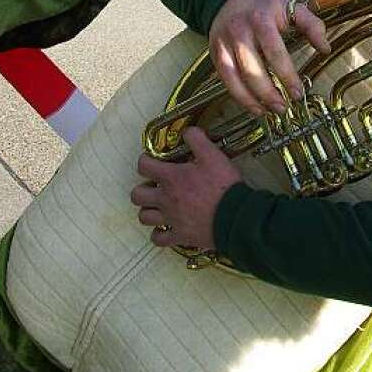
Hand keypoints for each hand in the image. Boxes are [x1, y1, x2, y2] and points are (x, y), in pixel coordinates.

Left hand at [132, 127, 240, 249]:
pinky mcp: (179, 236)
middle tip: (155, 185)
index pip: (143, 166)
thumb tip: (187, 131)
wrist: (234, 215)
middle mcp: (165, 199)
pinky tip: (166, 228)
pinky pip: (158, 240)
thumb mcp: (212, 154)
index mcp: (171, 177)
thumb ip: (197, 139)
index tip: (152, 160)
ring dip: (148, 210)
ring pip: (144, 217)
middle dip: (142, 188)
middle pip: (137, 195)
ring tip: (159, 205)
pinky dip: (159, 234)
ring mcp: (170, 219)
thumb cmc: (222, 184)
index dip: (144, 161)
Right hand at [209, 0, 329, 115]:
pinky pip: (225, 80)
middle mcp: (240, 31)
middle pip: (252, 69)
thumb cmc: (265, 4)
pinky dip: (239, 96)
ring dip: (253, 99)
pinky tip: (254, 106)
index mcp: (262, 19)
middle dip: (268, 93)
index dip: (287, 76)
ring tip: (270, 111)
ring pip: (235, 78)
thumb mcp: (291, 6)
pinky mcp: (216, 53)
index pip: (275, 52)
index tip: (298, 93)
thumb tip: (325, 49)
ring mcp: (225, 43)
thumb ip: (312, 25)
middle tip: (284, 108)